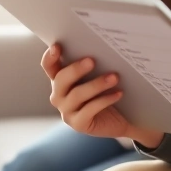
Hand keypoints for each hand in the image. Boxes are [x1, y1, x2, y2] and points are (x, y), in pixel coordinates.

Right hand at [41, 44, 162, 146]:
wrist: (121, 119)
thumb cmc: (107, 92)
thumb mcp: (98, 75)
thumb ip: (93, 64)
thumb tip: (101, 45)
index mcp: (60, 80)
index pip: (49, 67)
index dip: (50, 57)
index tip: (57, 46)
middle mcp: (59, 96)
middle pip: (61, 80)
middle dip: (76, 69)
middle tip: (92, 60)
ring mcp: (67, 112)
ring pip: (77, 95)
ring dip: (97, 84)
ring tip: (115, 77)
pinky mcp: (79, 124)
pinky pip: (89, 110)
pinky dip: (105, 100)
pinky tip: (118, 93)